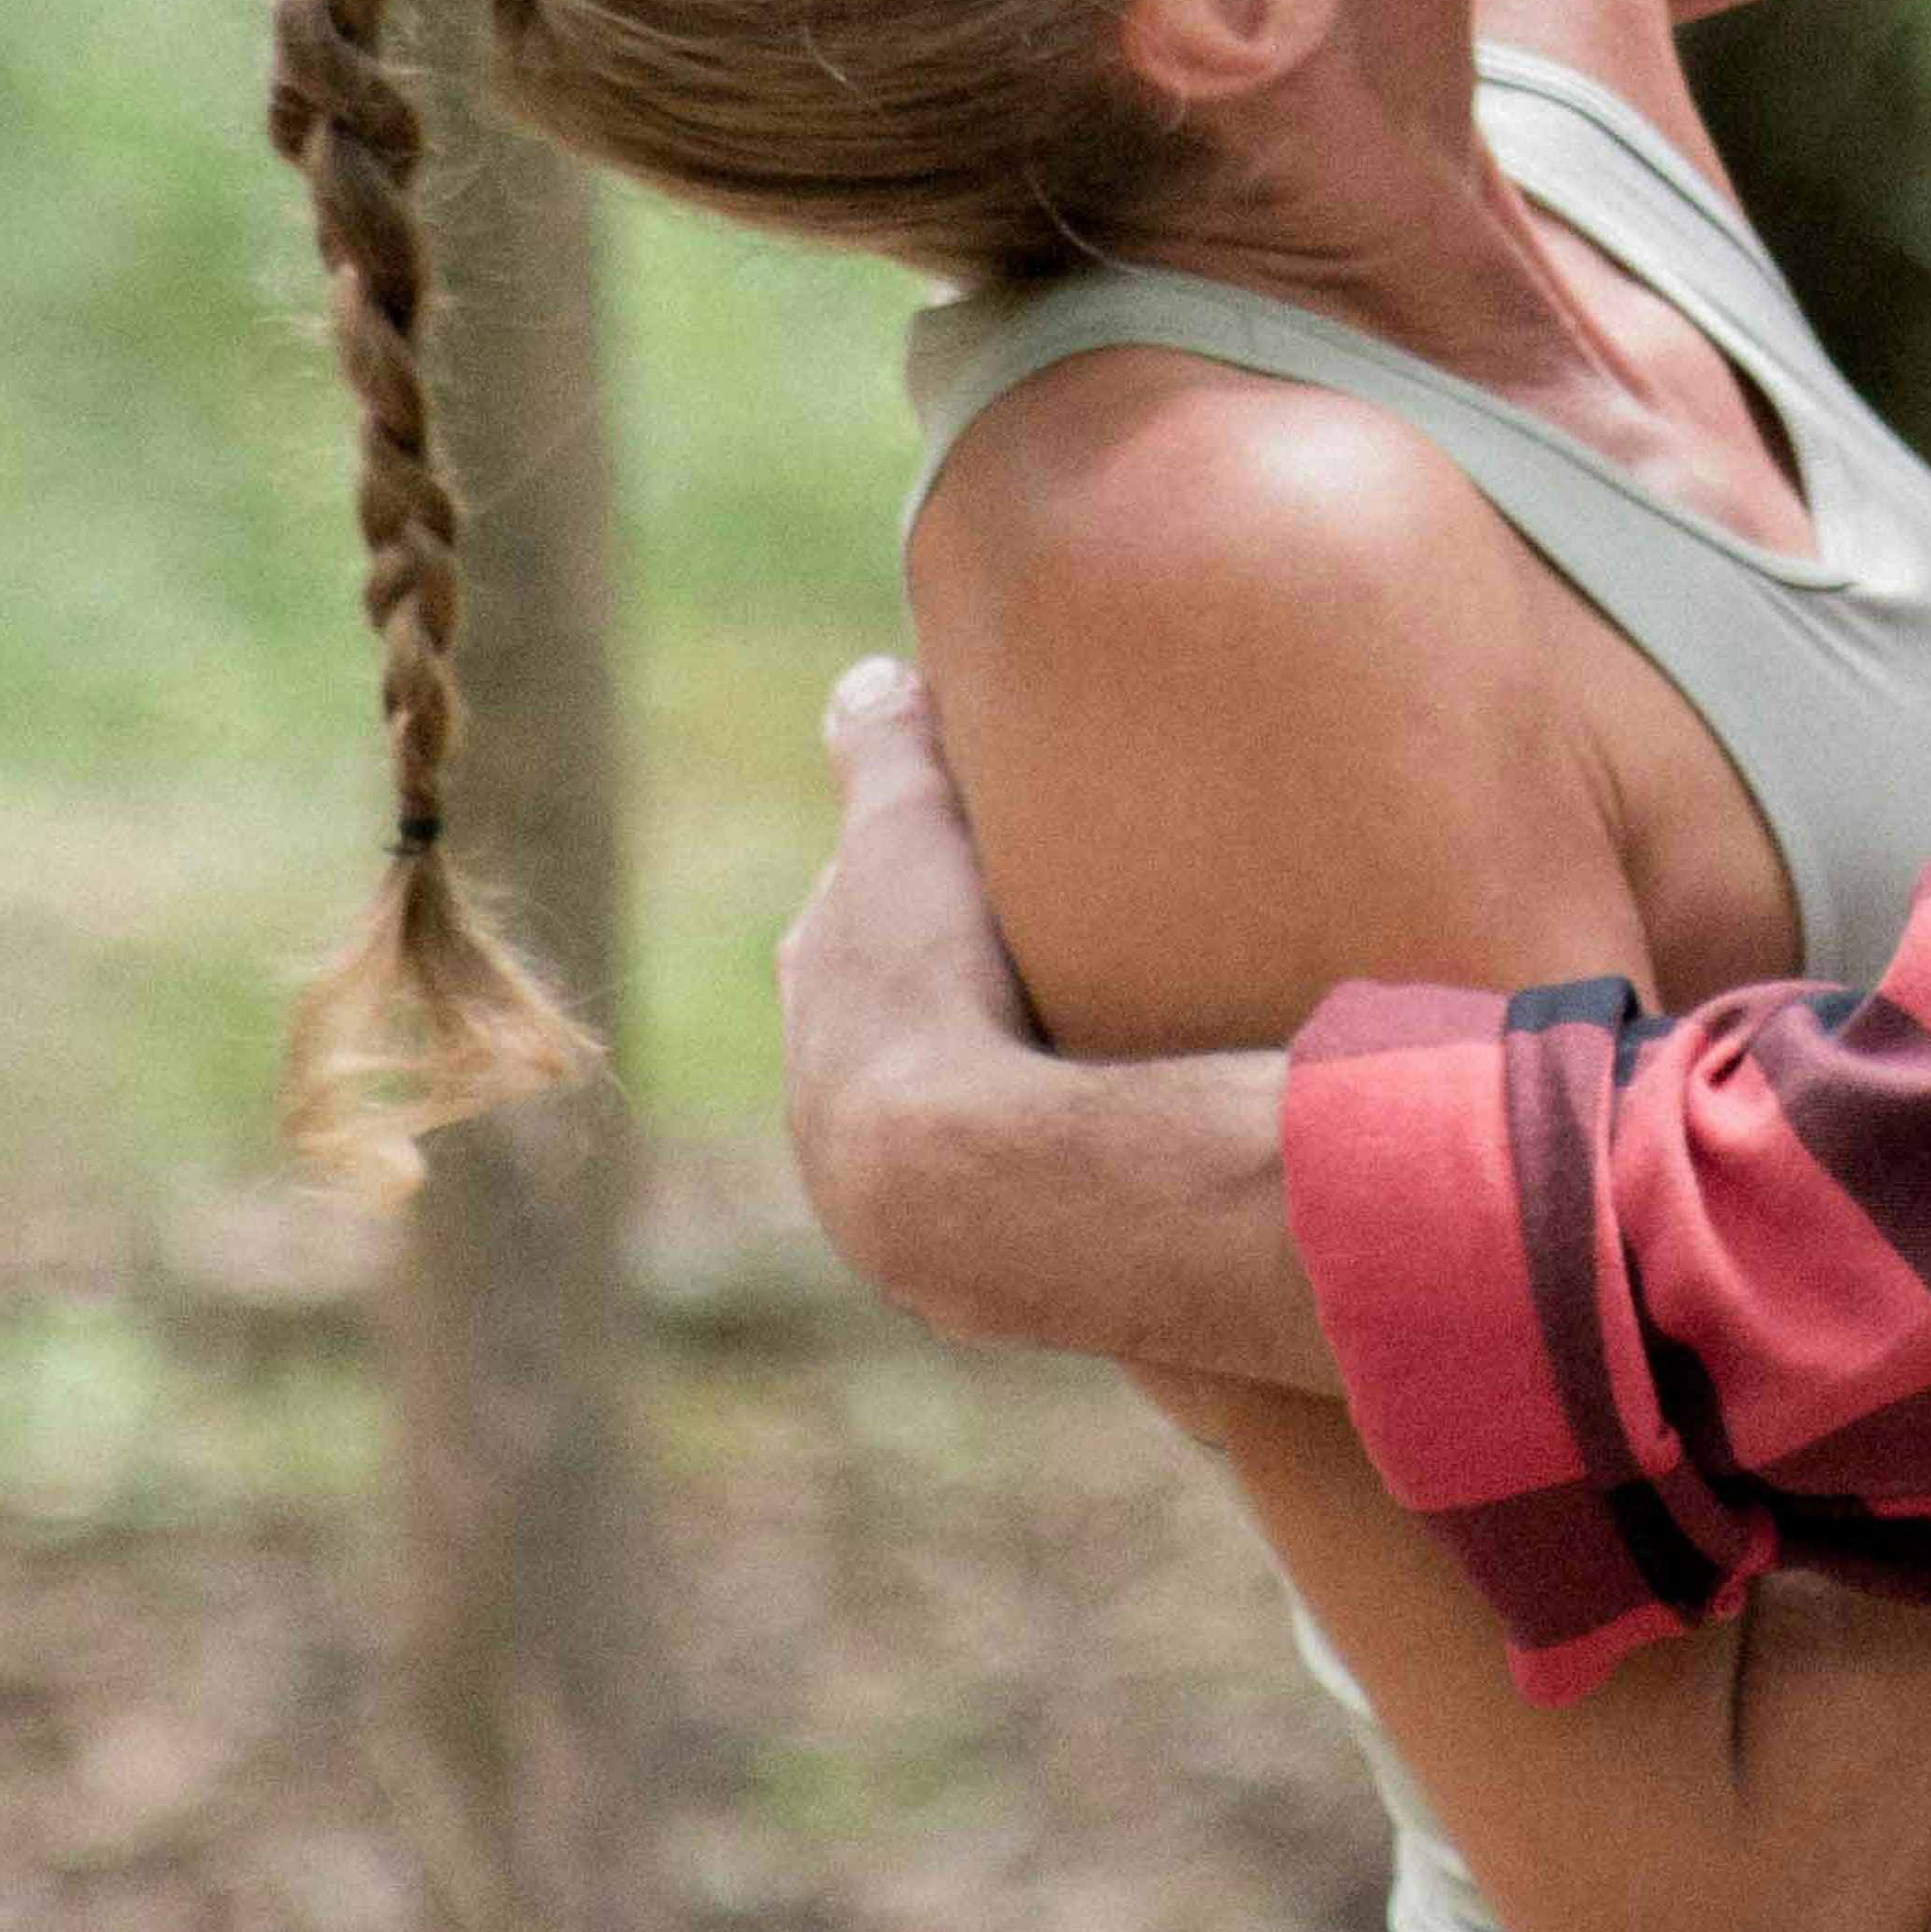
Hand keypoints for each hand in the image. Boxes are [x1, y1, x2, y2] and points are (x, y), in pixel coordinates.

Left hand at [775, 658, 1326, 1381]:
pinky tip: (1109, 1124)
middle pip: (904, 1004)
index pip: (862, 904)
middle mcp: (830, 1094)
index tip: (984, 835)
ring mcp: (892, 1184)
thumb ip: (888, 748)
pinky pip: (1010, 1170)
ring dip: (1009, 1063)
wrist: (961, 1189)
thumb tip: (867, 677)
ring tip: (1101, 1030)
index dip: (924, 858)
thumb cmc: (928, 990)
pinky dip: (1045, 1137)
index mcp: (821, 984)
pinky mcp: (965, 1254)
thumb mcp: (906, 832)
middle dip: (964, 970)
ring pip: (956, 1095)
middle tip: (1054, 932)